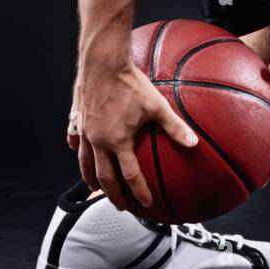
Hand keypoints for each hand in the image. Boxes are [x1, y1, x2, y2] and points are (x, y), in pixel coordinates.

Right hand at [67, 59, 196, 210]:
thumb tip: (194, 143)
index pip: (129, 176)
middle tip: (120, 205)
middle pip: (104, 177)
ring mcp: (85, 130)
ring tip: (95, 189)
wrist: (103, 62)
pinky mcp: (77, 118)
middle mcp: (98, 141)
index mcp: (118, 142)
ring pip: (85, 162)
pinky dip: (78, 149)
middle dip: (112, 194)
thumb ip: (175, 127)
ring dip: (91, 179)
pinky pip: (75, 138)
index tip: (146, 204)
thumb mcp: (157, 105)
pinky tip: (79, 151)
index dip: (139, 192)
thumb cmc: (130, 83)